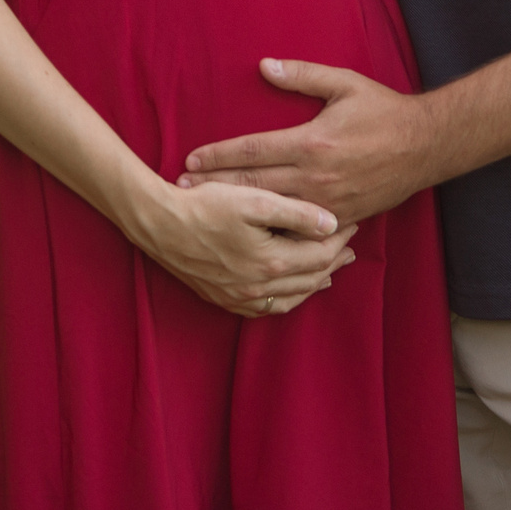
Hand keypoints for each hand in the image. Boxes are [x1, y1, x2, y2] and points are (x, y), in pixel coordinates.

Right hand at [129, 180, 357, 318]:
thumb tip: (333, 225)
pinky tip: (291, 289)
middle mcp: (259, 288)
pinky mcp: (223, 299)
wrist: (159, 223)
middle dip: (333, 261)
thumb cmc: (205, 205)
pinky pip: (266, 309)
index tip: (351, 223)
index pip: (319, 255)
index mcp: (271, 262)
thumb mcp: (254, 200)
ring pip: (291, 298)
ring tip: (330, 270)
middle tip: (350, 247)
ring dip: (314, 283)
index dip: (339, 239)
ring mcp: (240, 298)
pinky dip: (287, 299)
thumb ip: (296, 213)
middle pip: (310, 279)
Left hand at [178, 59, 441, 225]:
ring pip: (272, 211)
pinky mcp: (341, 218)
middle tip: (182, 191)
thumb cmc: (383, 111)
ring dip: (237, 212)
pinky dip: (274, 232)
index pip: (252, 151)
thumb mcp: (344, 83)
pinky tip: (252, 237)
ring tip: (207, 213)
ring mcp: (328, 202)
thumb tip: (263, 65)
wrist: (425, 147)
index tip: (190, 159)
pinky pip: (301, 230)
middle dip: (215, 188)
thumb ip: (302, 76)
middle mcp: (315, 177)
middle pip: (253, 186)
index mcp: (311, 142)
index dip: (218, 156)